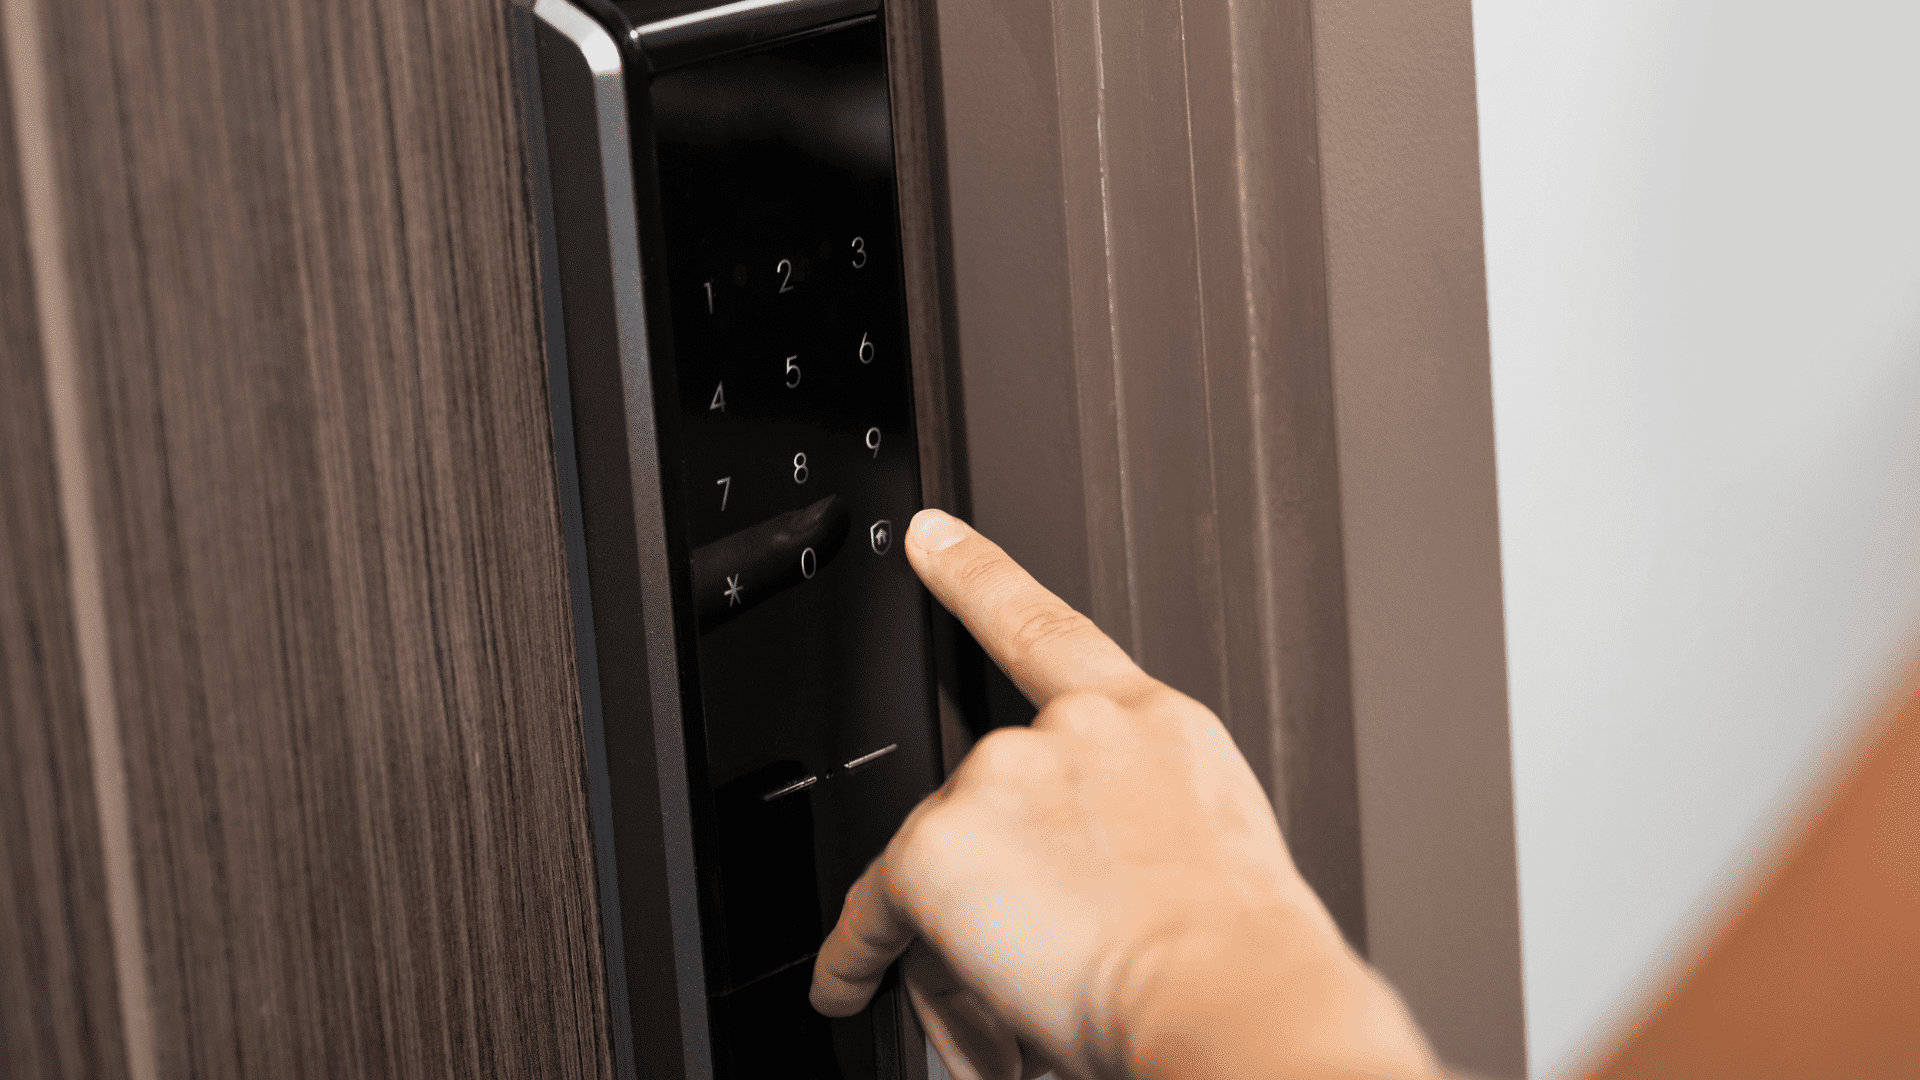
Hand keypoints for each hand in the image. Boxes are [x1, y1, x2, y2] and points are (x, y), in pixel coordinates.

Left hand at [810, 509, 1438, 1079]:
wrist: (1230, 998)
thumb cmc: (1239, 960)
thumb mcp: (1209, 861)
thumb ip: (1134, 834)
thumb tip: (1091, 895)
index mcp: (1150, 727)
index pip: (1047, 629)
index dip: (978, 573)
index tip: (927, 534)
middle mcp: (1071, 733)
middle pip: (985, 807)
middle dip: (997, 891)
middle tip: (1041, 969)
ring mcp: (1000, 778)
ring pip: (940, 872)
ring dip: (958, 944)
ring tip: (1019, 1014)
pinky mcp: (940, 846)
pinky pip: (872, 911)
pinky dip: (856, 958)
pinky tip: (849, 984)